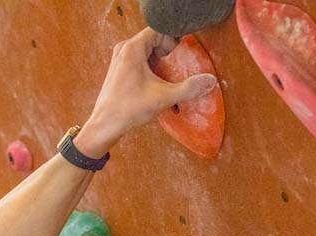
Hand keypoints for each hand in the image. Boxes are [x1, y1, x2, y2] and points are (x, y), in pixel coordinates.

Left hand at [75, 27, 219, 156]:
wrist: (105, 125)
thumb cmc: (129, 109)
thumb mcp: (163, 97)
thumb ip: (189, 88)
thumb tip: (210, 81)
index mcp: (133, 48)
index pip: (159, 30)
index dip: (173, 39)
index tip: (182, 52)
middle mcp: (124, 49)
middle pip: (152, 39)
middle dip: (167, 50)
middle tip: (177, 65)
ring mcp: (119, 59)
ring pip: (145, 50)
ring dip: (159, 59)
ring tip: (167, 75)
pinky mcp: (118, 70)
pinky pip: (138, 60)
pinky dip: (149, 66)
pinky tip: (155, 83)